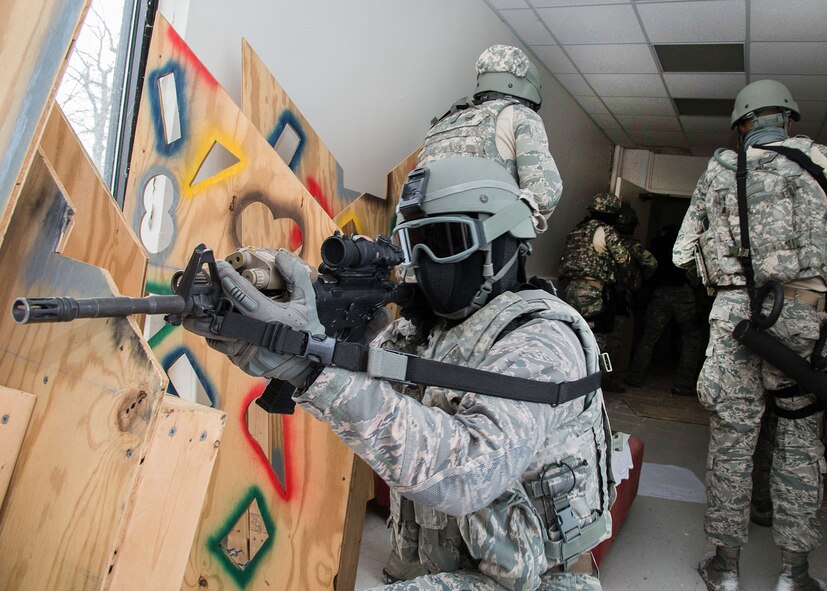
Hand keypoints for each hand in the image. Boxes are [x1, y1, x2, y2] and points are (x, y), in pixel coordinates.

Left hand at [184, 251, 323, 385]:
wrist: (306, 363)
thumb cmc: (306, 331)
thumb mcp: (306, 301)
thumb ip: (295, 276)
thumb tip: (280, 256)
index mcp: (270, 317)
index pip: (243, 295)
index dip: (229, 279)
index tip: (219, 268)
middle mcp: (254, 335)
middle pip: (221, 315)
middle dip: (208, 300)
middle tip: (199, 288)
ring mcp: (245, 350)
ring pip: (216, 334)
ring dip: (205, 320)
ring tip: (198, 309)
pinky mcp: (240, 361)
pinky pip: (222, 347)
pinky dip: (217, 335)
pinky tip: (215, 325)